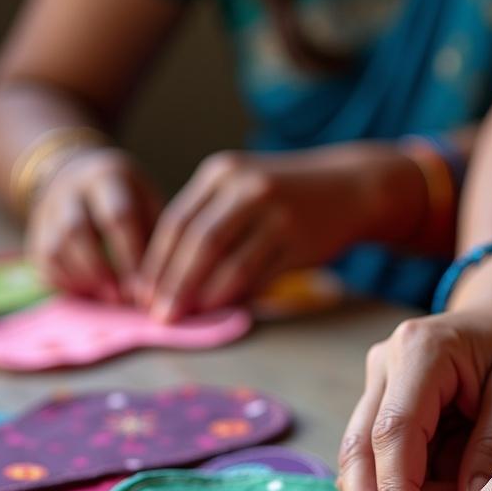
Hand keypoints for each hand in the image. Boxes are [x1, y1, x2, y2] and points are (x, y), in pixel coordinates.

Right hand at [27, 147, 160, 302]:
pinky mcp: (34, 231)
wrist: (76, 174)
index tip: (146, 286)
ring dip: (82, 279)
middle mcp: (70, 190)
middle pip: (77, 231)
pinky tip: (87, 294)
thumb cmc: (129, 197)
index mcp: (106, 177)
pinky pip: (41, 261)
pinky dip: (64, 282)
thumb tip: (169, 281)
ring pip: (54, 247)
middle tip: (123, 298)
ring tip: (109, 299)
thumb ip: (156, 233)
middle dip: (101, 270)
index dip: (130, 255)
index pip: (117, 216)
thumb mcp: (147, 199)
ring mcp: (46, 209)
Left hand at [138, 143, 428, 320]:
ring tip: (185, 317)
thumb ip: (209, 220)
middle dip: (173, 284)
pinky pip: (260, 275)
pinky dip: (238, 296)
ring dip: (203, 295)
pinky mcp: (299, 239)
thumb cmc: (286, 196)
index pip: (177, 221)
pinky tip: (224, 309)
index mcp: (222, 173)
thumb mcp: (242, 189)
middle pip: (197, 243)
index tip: (142, 293)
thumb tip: (170, 277)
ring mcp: (276, 213)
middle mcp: (246, 188)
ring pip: (228, 262)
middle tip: (159, 315)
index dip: (156, 262)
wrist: (350, 187)